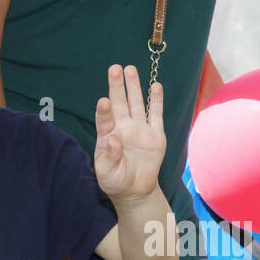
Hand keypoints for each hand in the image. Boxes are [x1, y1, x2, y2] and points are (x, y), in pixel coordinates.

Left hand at [93, 64, 165, 201]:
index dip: (104, 111)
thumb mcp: (108, 174)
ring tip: (130, 69)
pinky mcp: (155, 135)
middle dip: (117, 86)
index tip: (103, 102)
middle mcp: (123, 128)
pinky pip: (155, 115)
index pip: (105, 120)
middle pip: (119, 103)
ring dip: (133, 87)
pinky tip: (155, 86)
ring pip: (136, 104)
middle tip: (114, 68)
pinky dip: (156, 101)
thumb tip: (113, 139)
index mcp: (107, 136)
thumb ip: (109, 157)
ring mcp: (139, 129)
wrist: (135, 190)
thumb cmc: (116, 180)